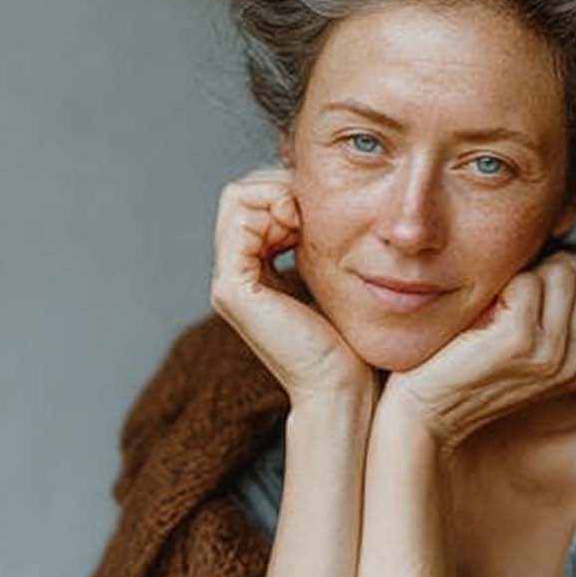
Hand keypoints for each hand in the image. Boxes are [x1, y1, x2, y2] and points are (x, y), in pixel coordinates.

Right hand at [209, 166, 375, 407]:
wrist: (342, 387)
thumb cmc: (348, 342)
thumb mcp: (333, 280)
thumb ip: (318, 247)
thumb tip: (323, 207)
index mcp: (251, 275)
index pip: (251, 202)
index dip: (283, 192)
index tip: (318, 211)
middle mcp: (233, 278)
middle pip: (240, 196)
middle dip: (279, 189)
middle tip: (312, 212)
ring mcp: (227, 284)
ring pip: (237, 200)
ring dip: (277, 197)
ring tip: (306, 222)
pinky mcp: (233, 290)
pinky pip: (241, 221)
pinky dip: (272, 210)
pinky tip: (301, 229)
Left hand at [378, 252, 575, 451]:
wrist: (428, 411)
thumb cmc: (469, 363)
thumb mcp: (527, 340)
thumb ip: (555, 306)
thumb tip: (563, 241)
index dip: (567, 266)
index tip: (532, 284)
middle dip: (547, 266)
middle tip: (509, 293)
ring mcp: (554, 353)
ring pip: (562, 271)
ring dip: (525, 275)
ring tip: (498, 304)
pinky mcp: (520, 342)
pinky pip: (527, 281)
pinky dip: (503, 284)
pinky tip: (484, 312)